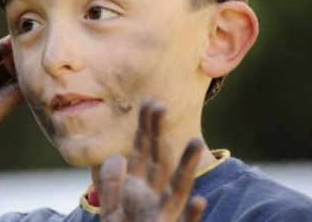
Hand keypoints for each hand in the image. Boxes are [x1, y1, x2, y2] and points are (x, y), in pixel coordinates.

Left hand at [98, 99, 206, 221]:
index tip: (149, 101)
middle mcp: (153, 198)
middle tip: (162, 105)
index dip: (145, 127)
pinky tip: (200, 201)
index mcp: (138, 189)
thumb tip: (117, 156)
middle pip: (158, 161)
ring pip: (178, 189)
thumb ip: (112, 184)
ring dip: (187, 166)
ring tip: (196, 142)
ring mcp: (163, 216)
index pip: (142, 151)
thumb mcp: (111, 211)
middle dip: (159, 134)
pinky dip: (191, 215)